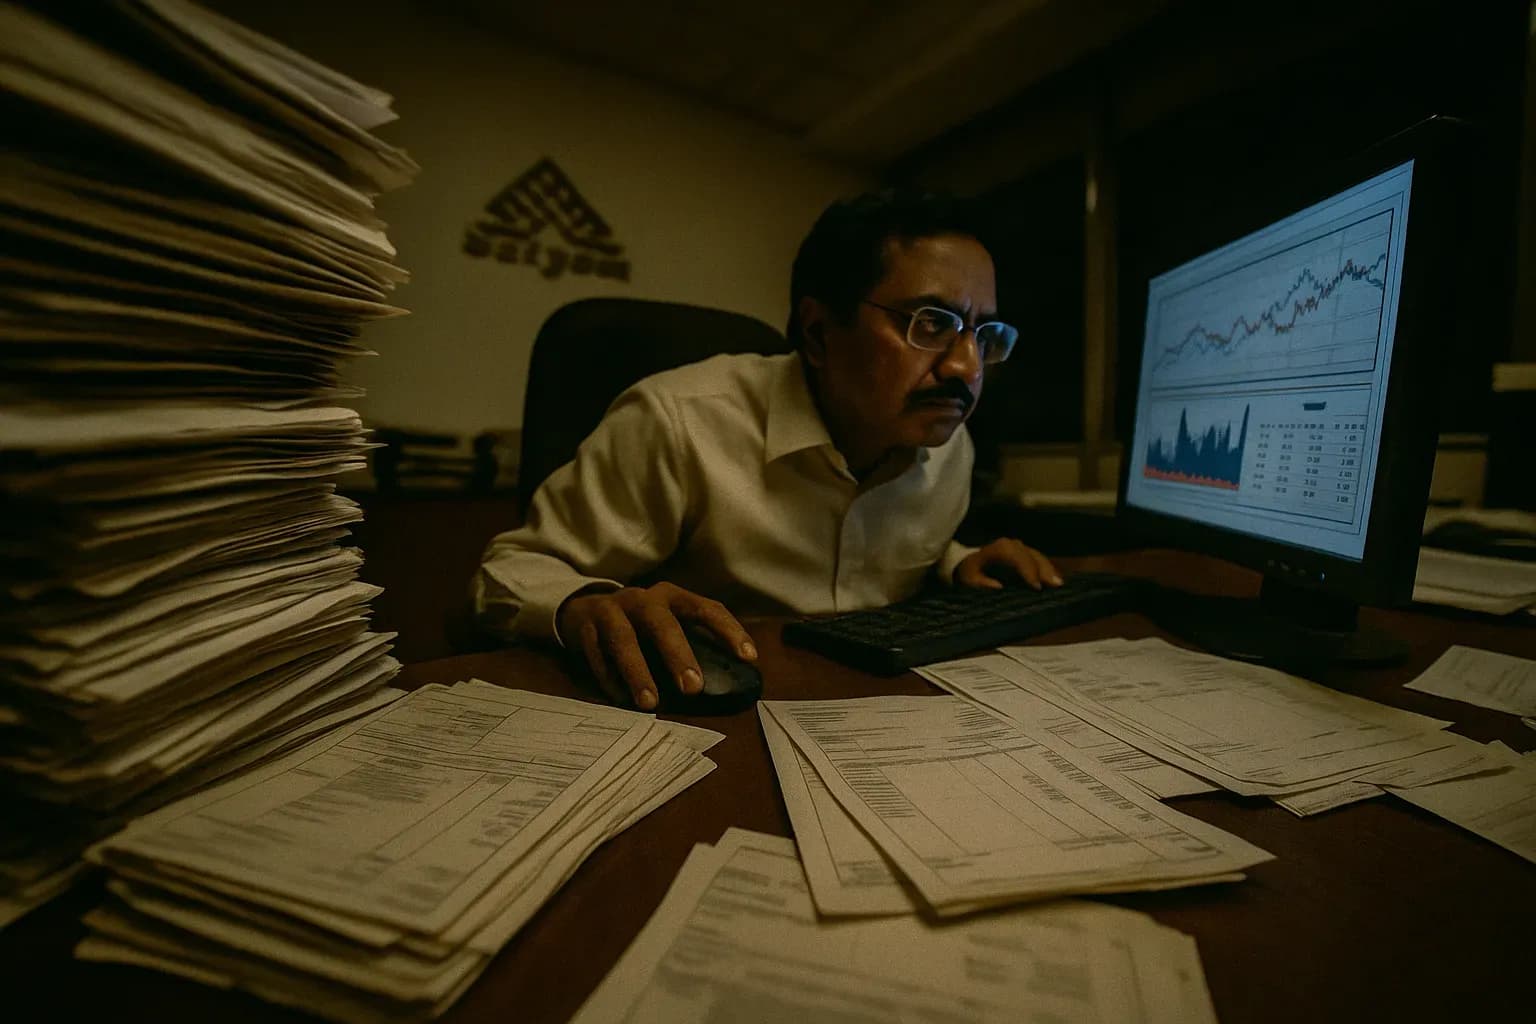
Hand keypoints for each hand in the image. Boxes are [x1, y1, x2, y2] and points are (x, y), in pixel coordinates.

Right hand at [556, 582, 756, 710]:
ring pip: (624, 639)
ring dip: (638, 671)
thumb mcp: (664, 624)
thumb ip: (689, 643)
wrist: (581, 610)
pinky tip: (620, 699)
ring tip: (650, 703)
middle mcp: (643, 599)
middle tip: (693, 688)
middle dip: (678, 655)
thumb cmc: (637, 625)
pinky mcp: (585, 627)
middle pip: (663, 623)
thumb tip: (727, 683)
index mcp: (672, 597)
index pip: (707, 608)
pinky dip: (608, 677)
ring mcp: (611, 611)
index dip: (729, 631)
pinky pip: (596, 654)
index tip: (749, 657)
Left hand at [954, 539, 1062, 590]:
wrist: (969, 562)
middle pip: (1031, 555)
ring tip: (1059, 584)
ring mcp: (1019, 547)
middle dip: (1044, 570)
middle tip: (1055, 585)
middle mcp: (1010, 544)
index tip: (1036, 586)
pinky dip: (1047, 568)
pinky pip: (1038, 558)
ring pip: (1037, 556)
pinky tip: (1055, 578)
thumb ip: (981, 582)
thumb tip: (998, 586)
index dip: (1027, 570)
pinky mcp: (1025, 552)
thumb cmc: (970, 572)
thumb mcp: (969, 578)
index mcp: (998, 549)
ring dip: (1049, 569)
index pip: (1015, 556)